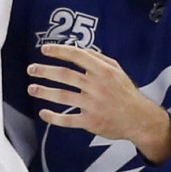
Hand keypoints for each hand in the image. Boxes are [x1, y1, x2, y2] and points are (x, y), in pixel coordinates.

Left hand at [28, 43, 170, 162]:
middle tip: (31, 69)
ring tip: (32, 88)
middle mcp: (97, 86)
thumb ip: (99, 58)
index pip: (76, 56)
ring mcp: (93, 105)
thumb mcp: (117, 71)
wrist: (139, 119)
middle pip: (65, 75)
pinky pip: (67, 119)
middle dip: (44, 71)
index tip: (44, 49)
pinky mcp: (90, 122)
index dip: (58, 51)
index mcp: (103, 71)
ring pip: (62, 96)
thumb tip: (79, 50)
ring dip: (44, 91)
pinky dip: (53, 117)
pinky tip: (43, 113)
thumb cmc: (126, 93)